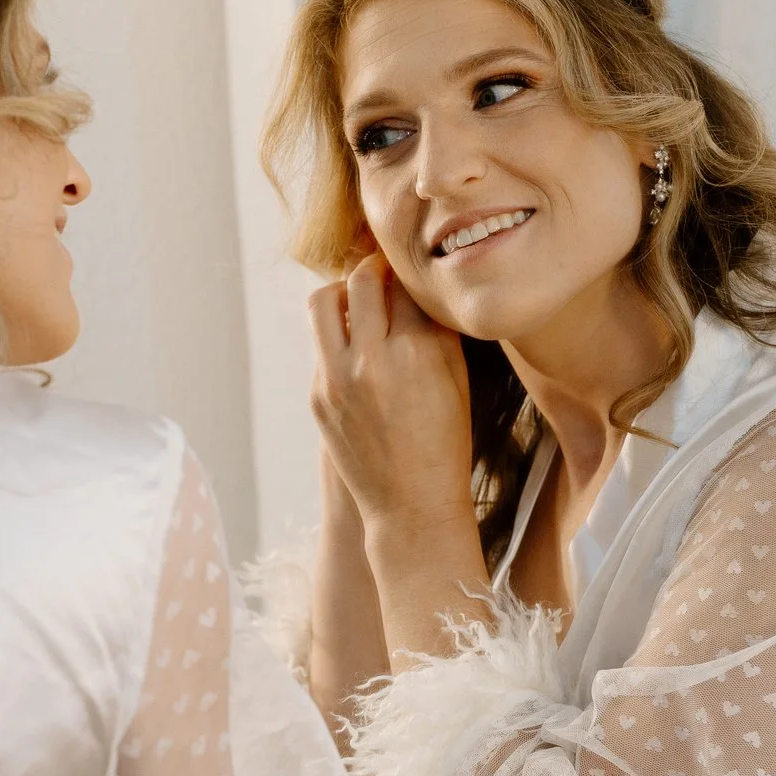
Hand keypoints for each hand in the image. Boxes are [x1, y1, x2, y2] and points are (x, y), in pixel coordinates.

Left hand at [308, 253, 476, 538]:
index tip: (413, 268)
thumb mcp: (457, 381)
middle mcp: (372, 360)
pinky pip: (321, 345)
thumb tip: (420, 287)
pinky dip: (338, 337)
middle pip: (361, 280)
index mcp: (417, 353)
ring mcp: (337, 378)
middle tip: (384, 272)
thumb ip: (437, 331)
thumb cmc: (446, 443)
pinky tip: (358, 348)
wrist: (411, 506)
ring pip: (323, 302)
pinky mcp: (317, 396)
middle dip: (374, 268)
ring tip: (360, 301)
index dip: (410, 272)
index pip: (406, 284)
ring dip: (342, 291)